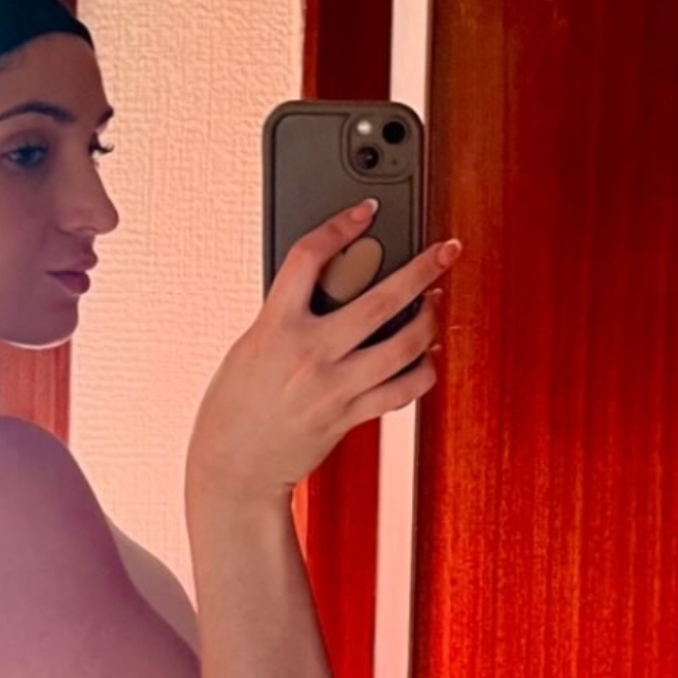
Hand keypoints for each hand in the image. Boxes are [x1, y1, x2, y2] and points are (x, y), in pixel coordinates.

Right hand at [186, 200, 461, 503]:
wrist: (233, 465)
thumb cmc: (235, 405)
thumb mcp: (251, 345)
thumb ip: (287, 316)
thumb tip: (329, 286)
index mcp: (274, 327)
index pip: (308, 258)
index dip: (339, 225)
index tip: (364, 211)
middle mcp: (309, 354)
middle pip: (380, 300)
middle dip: (422, 269)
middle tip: (444, 251)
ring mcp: (334, 387)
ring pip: (403, 346)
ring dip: (430, 320)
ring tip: (436, 304)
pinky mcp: (349, 415)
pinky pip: (402, 391)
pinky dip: (422, 372)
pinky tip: (427, 358)